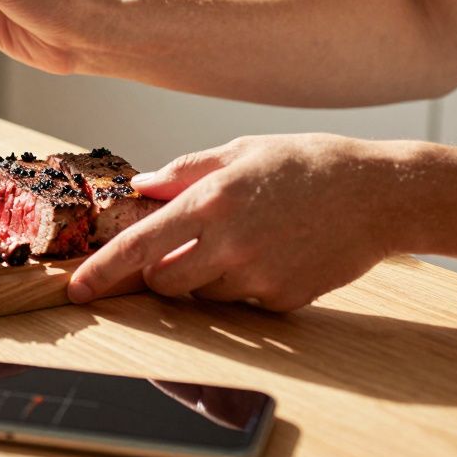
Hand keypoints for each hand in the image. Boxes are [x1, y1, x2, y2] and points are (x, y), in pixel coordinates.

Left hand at [66, 134, 409, 311]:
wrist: (379, 194)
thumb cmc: (307, 164)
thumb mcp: (240, 152)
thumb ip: (184, 172)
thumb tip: (139, 188)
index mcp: (210, 202)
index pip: (139, 248)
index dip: (101, 273)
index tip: (76, 290)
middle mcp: (229, 244)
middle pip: (163, 282)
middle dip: (159, 270)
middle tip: (185, 243)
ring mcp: (257, 277)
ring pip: (200, 295)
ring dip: (203, 276)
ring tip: (243, 239)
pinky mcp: (282, 300)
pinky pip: (240, 303)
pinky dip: (242, 285)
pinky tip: (272, 252)